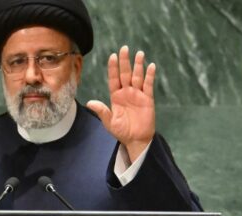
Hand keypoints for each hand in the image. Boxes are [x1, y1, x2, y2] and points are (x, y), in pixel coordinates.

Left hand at [87, 46, 155, 161]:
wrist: (136, 140)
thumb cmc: (121, 131)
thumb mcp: (109, 122)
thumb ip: (102, 111)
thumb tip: (90, 103)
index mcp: (116, 96)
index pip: (114, 78)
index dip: (113, 68)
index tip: (112, 56)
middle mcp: (127, 92)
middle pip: (125, 74)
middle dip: (125, 61)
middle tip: (124, 48)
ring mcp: (138, 94)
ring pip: (137, 77)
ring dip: (138, 65)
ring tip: (139, 53)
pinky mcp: (147, 99)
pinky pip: (149, 85)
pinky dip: (150, 76)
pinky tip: (151, 66)